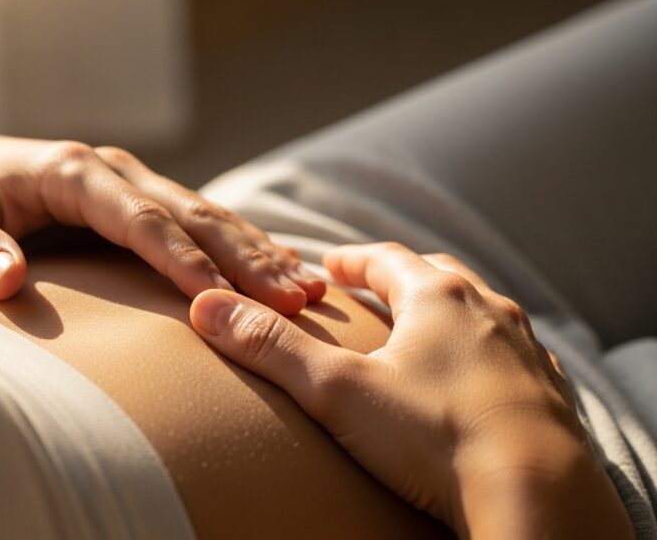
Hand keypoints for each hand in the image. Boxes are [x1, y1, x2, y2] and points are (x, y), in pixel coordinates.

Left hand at [0, 130, 323, 309]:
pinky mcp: (135, 202)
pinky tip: (280, 270)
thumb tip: (7, 280)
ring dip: (258, 254)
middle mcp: (111, 171)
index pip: (140, 219)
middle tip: (297, 299)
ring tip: (310, 290)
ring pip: (208, 217)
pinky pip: (199, 224)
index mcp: (72, 171)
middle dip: (245, 258)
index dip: (182, 259)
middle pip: (191, 215)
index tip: (221, 299)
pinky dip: (243, 248)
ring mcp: (129, 184)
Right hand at [189, 242, 630, 538]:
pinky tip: (472, 384)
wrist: (535, 497)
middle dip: (402, 280)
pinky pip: (513, 359)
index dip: (352, 262)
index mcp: (438, 297)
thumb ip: (271, 347)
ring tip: (420, 334)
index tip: (329, 267)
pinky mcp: (550, 396)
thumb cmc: (434, 437)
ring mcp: (527, 352)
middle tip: (372, 290)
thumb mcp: (337, 391)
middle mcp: (490, 311)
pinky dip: (485, 358)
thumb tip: (207, 306)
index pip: (387, 260)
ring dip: (448, 316)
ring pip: (482, 315)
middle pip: (439, 277)